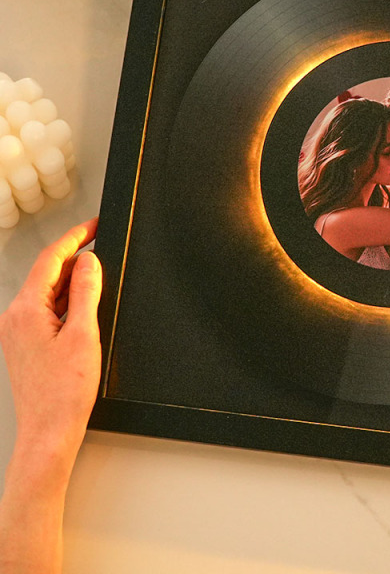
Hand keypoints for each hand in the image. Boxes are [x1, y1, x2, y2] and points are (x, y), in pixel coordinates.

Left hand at [0, 218, 102, 478]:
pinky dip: (68, 303)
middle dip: (76, 259)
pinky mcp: (26, 344)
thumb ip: (87, 291)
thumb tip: (89, 262)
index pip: (50, 260)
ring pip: (48, 292)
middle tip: (104, 249)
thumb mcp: (85, 333)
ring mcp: (19, 331)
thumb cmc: (64, 393)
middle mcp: (16, 318)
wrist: (48, 433)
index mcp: (26, 310)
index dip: (74, 238)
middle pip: (47, 274)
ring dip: (74, 283)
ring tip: (101, 283)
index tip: (93, 225)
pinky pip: (47, 310)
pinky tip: (86, 309)